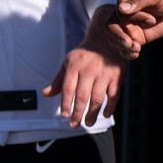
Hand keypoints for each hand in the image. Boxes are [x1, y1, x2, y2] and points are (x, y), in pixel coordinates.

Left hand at [43, 10, 125, 127]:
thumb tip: (45, 94)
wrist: (106, 38)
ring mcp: (104, 73)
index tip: (64, 116)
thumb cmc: (84, 55)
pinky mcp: (117, 75)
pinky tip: (105, 114)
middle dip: (77, 113)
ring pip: (97, 98)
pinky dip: (110, 107)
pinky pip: (114, 95)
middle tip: (74, 125)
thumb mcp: (68, 63)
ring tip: (89, 123)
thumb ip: (58, 80)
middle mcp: (89, 70)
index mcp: (74, 66)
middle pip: (82, 96)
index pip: (68, 88)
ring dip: (92, 114)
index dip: (65, 104)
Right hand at [109, 0, 162, 58]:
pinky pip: (125, 48)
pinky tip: (136, 54)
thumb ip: (138, 1)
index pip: (120, 12)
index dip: (133, 18)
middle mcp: (123, 13)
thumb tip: (120, 8)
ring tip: (137, 49)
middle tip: (129, 44)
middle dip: (118, 37)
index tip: (152, 20)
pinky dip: (127, 53)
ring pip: (115, 39)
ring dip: (123, 47)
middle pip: (111, 27)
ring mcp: (128, 26)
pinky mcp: (136, 37)